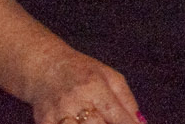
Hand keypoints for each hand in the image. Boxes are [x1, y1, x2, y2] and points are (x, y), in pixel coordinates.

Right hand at [27, 52, 141, 123]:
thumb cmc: (82, 72)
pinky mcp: (44, 122)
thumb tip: (141, 122)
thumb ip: (127, 100)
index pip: (116, 114)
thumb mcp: (110, 76)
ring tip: (99, 123)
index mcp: (95, 86)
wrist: (44, 67)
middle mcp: (76, 100)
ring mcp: (57, 114)